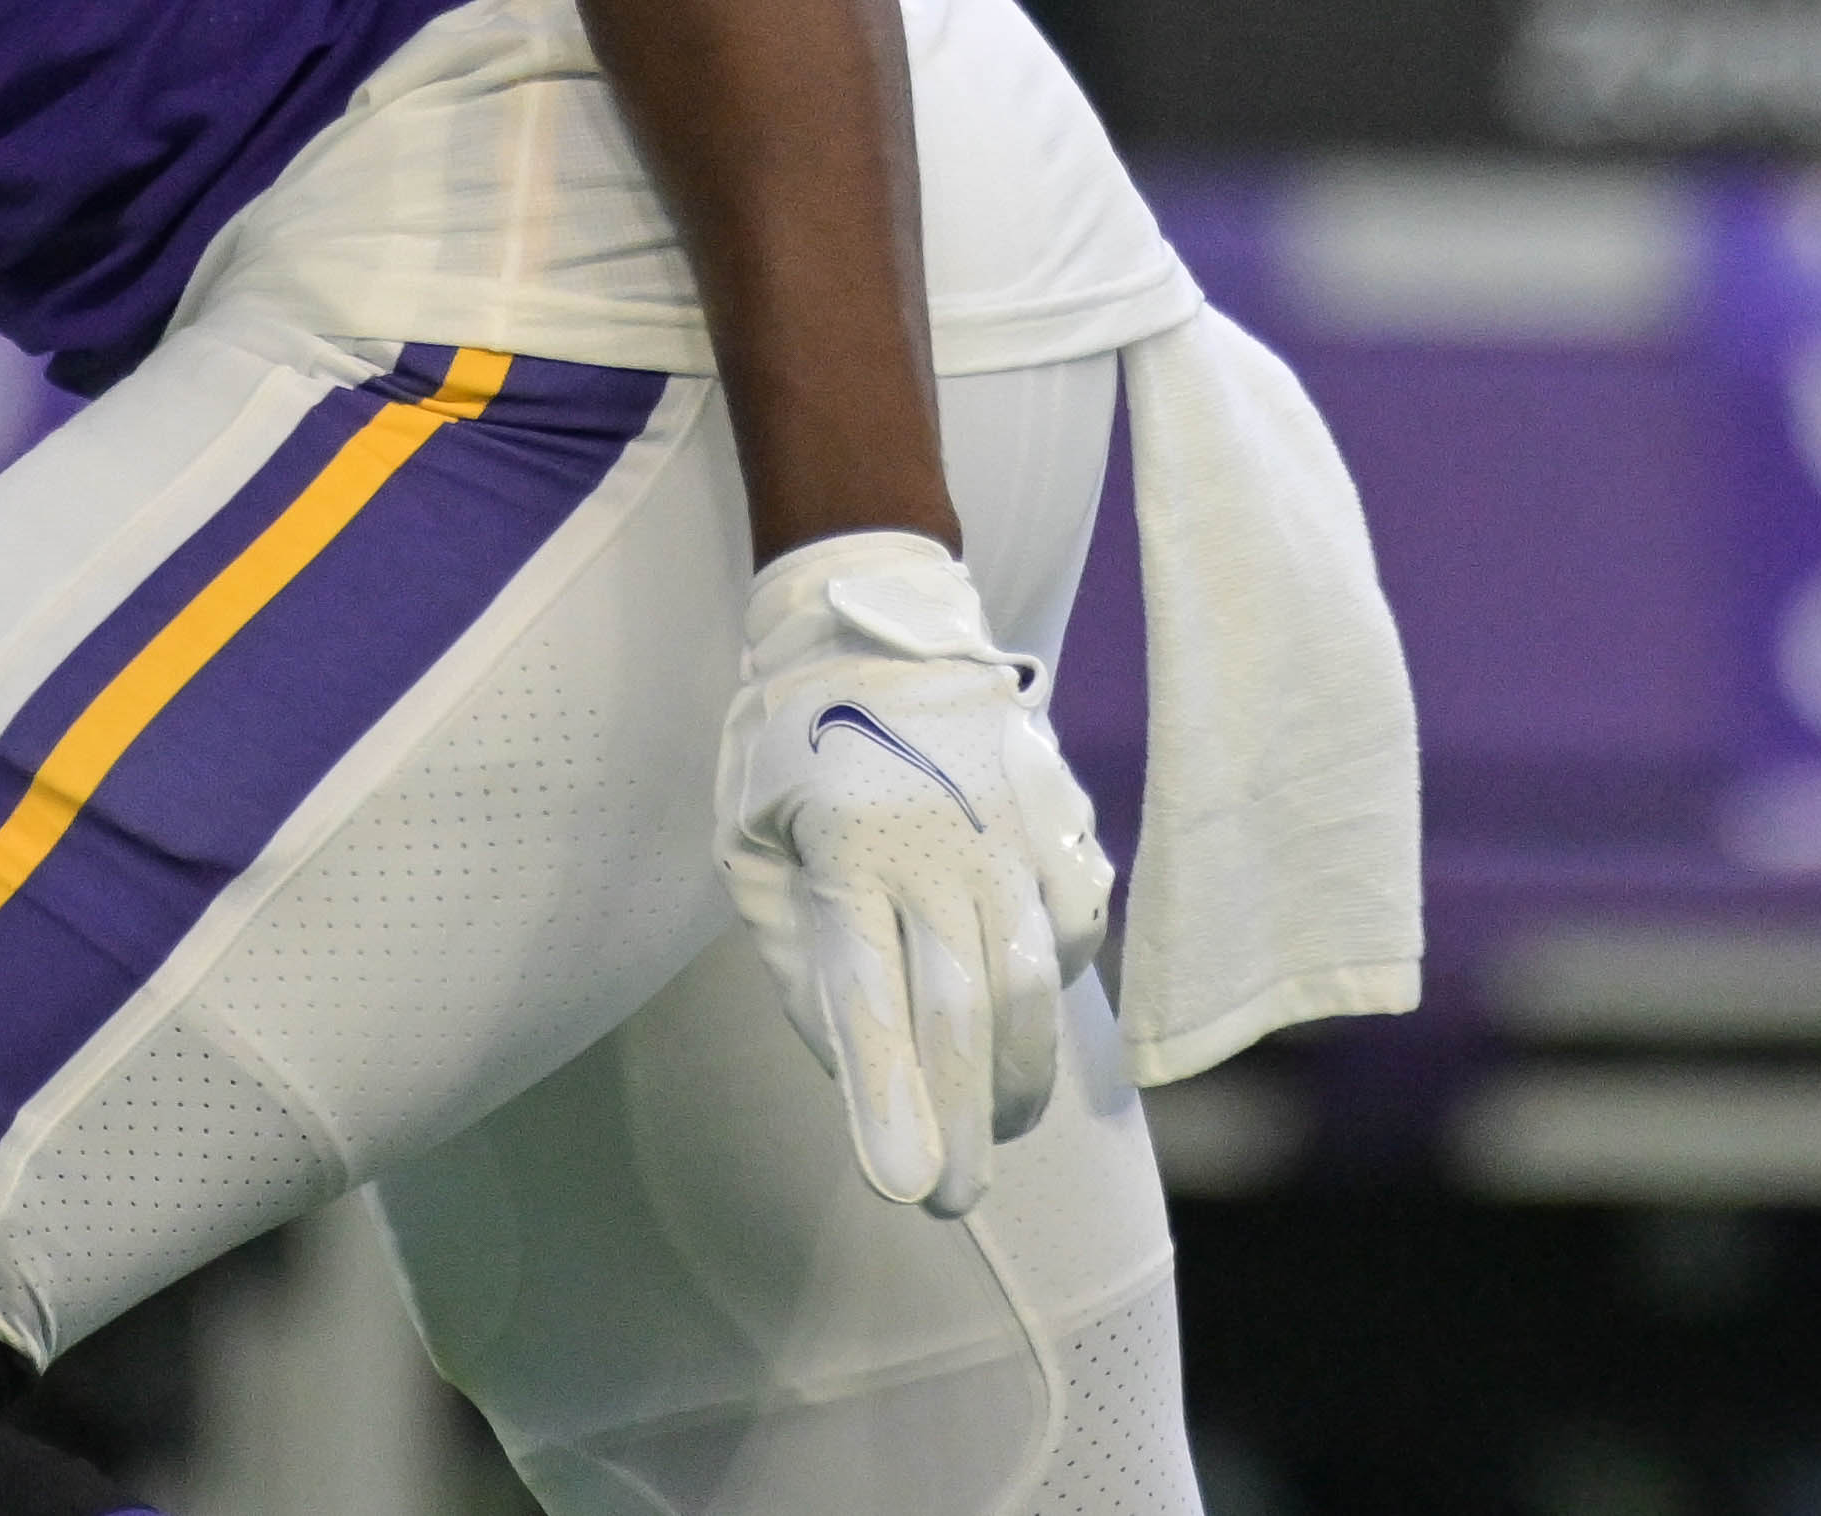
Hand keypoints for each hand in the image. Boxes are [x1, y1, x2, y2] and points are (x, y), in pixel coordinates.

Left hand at [717, 527, 1117, 1216]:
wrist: (873, 616)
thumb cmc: (788, 743)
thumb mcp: (747, 839)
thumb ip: (793, 948)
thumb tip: (847, 1053)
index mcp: (845, 849)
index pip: (872, 999)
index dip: (888, 1100)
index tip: (905, 1189)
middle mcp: (937, 845)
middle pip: (966, 1013)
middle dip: (960, 1123)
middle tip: (953, 1203)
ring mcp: (1008, 832)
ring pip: (1035, 982)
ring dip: (1016, 1075)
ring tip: (991, 1130)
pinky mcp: (1056, 822)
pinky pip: (1074, 929)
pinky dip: (1057, 986)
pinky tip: (1026, 1018)